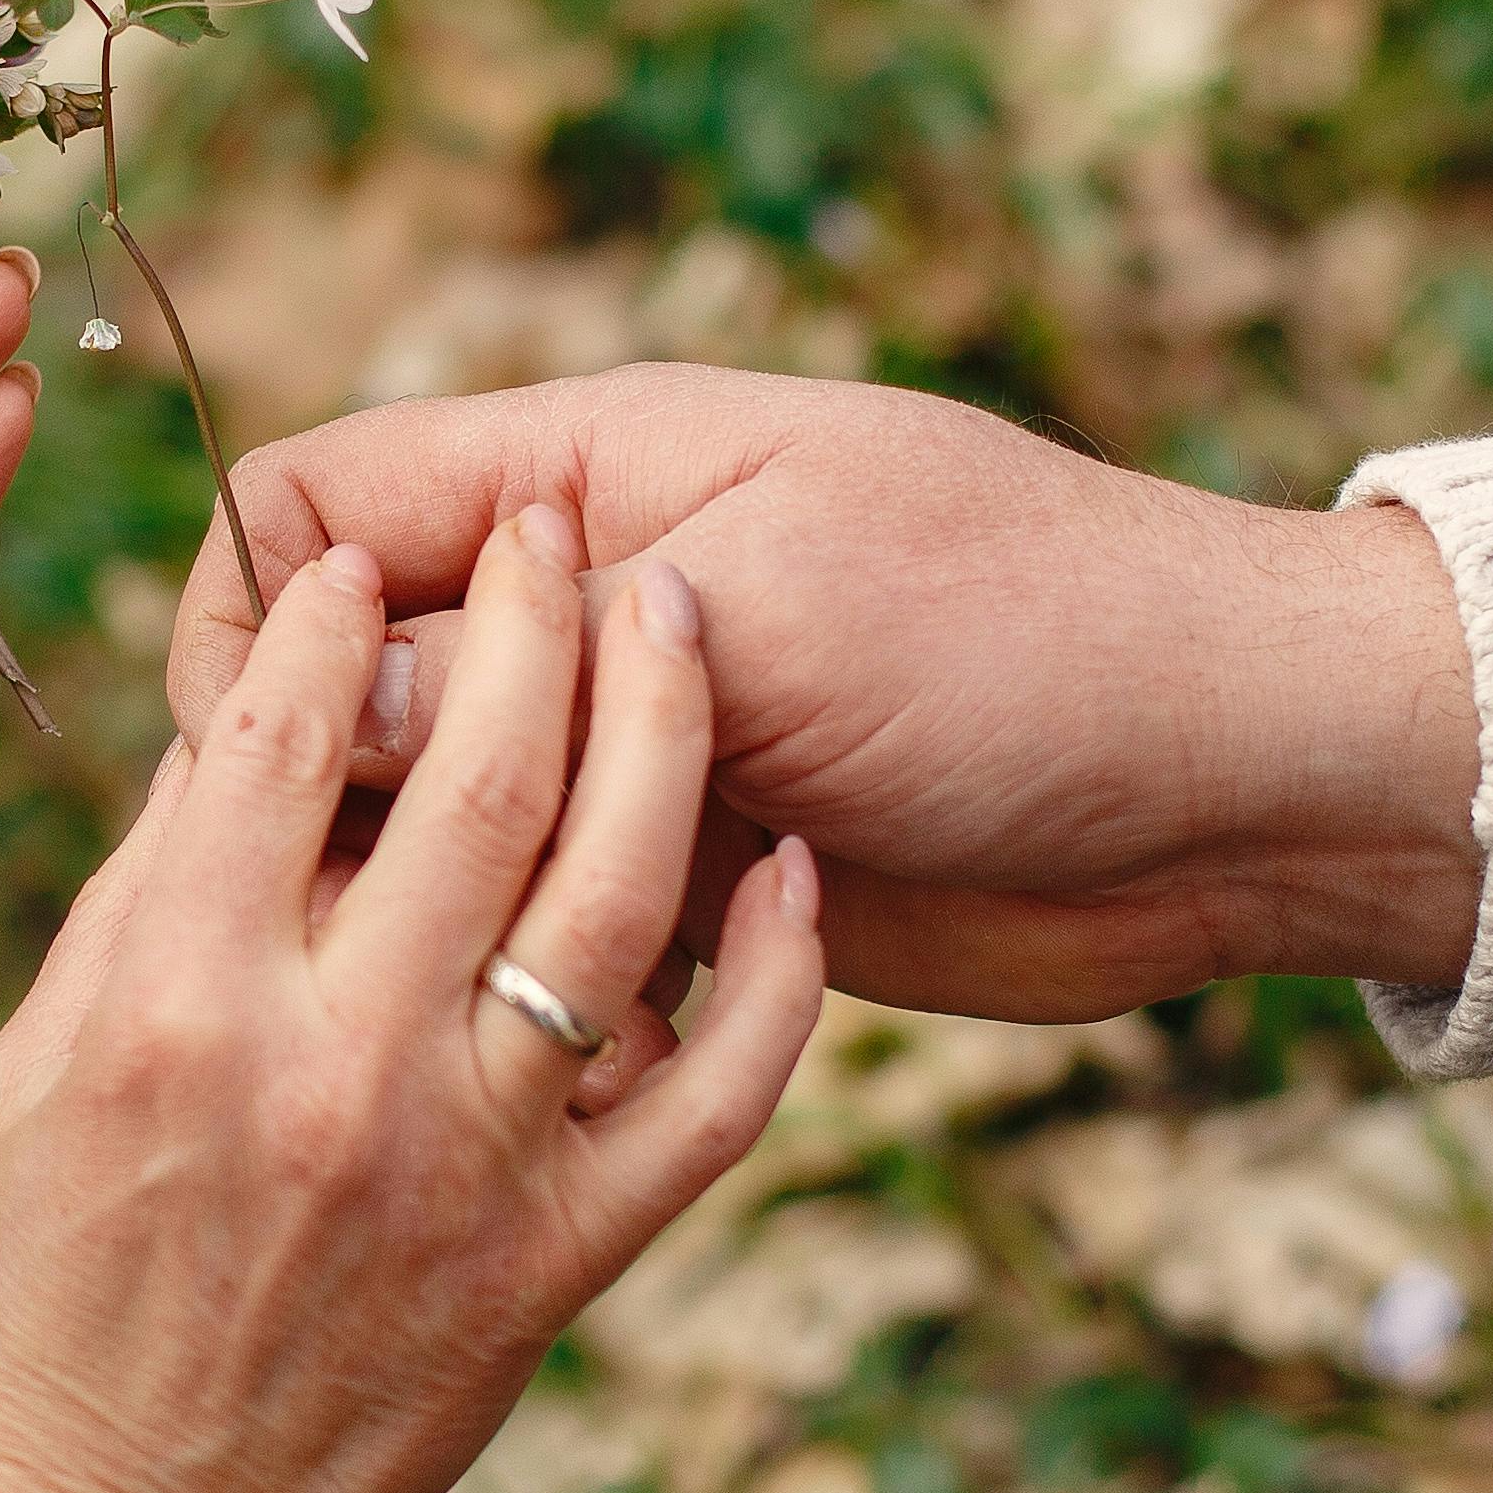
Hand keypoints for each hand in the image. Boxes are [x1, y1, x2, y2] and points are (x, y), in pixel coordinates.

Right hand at [0, 512, 834, 1492]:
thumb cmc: (39, 1313)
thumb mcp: (30, 1083)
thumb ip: (139, 905)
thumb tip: (230, 731)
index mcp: (173, 1007)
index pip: (268, 737)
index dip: (314, 608)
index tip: (347, 545)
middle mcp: (327, 1068)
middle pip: (462, 775)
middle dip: (519, 614)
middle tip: (553, 526)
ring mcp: (465, 1165)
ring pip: (607, 896)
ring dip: (658, 733)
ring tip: (674, 615)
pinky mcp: (559, 1259)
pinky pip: (708, 1096)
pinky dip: (768, 980)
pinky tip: (787, 869)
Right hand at [162, 366, 1482, 1018]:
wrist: (1239, 780)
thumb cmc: (1030, 647)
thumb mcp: (769, 626)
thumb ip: (535, 663)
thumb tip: (332, 710)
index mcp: (590, 473)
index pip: (314, 500)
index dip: (253, 616)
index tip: (258, 755)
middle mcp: (594, 600)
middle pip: (350, 668)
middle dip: (314, 781)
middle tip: (337, 907)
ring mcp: (643, 738)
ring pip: (434, 808)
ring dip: (418, 892)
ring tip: (424, 987)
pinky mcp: (698, 864)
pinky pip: (542, 910)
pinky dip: (527, 966)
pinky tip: (556, 1019)